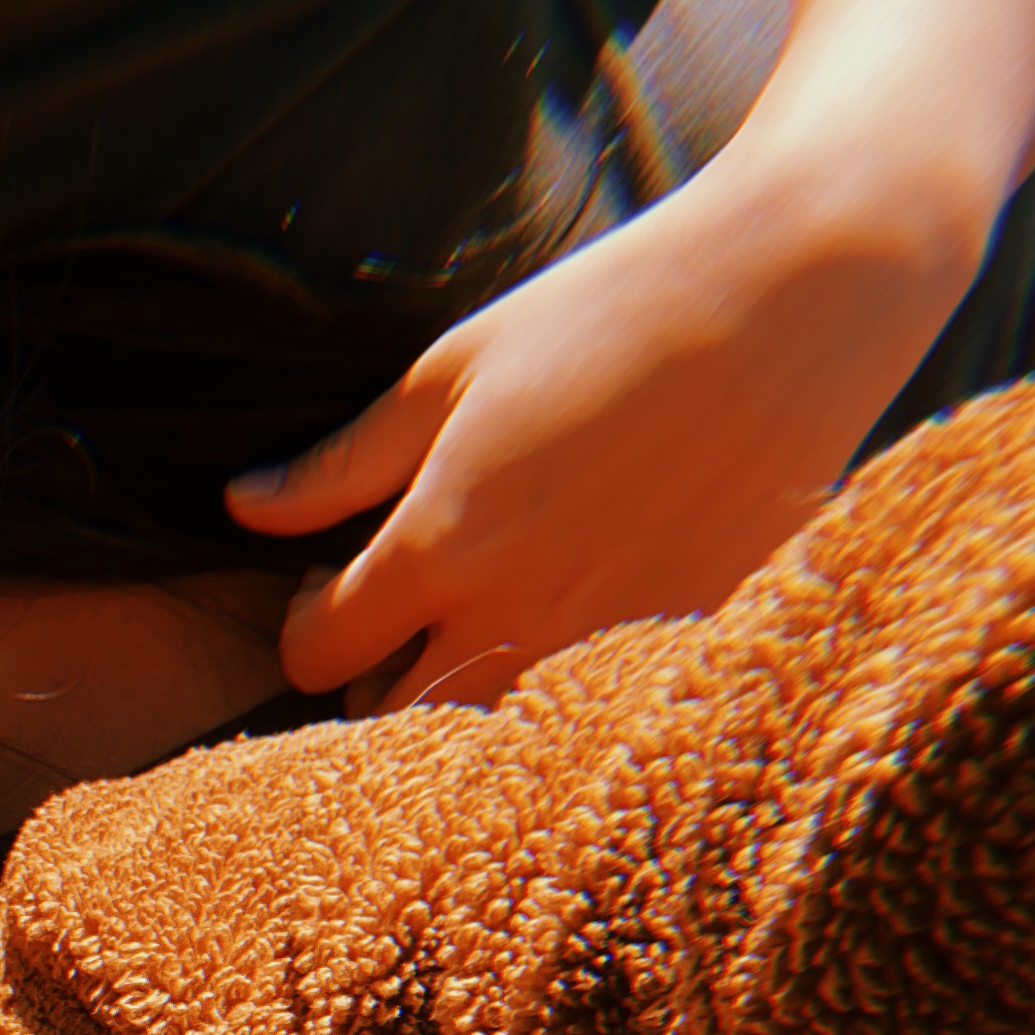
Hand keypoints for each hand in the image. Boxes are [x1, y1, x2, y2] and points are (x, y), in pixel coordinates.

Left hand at [224, 149, 985, 707]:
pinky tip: (576, 612)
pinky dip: (562, 684)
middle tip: (403, 613)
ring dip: (465, 691)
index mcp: (438, 550)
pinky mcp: (680, 648)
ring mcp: (602, 647)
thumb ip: (341, 463)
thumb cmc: (610, 316)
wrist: (792, 306)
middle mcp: (512, 621)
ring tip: (486, 615)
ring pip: (490, 728)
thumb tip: (242, 506)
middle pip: (392, 722)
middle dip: (377, 679)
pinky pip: (590, 710)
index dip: (307, 622)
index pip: (317, 657)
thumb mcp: (451, 373)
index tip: (330, 581)